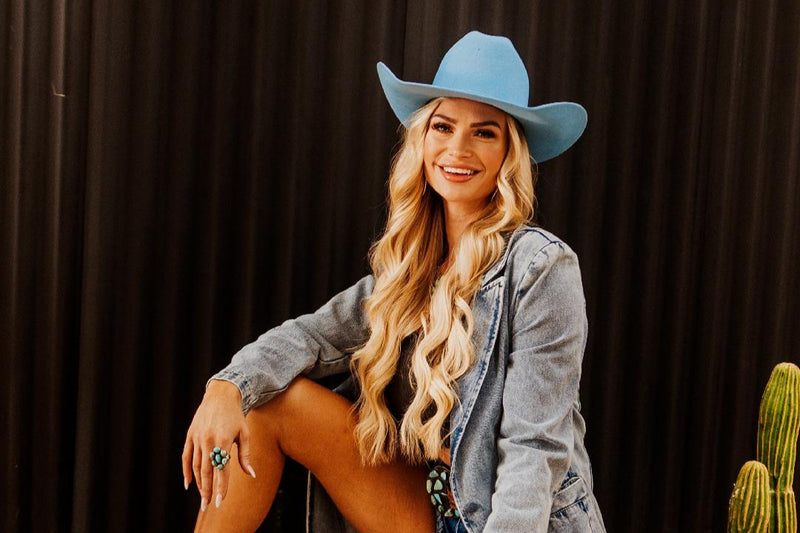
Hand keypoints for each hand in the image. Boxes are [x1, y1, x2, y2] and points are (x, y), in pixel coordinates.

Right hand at [182, 380, 256, 509]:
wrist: (221, 395)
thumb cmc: (235, 416)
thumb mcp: (244, 434)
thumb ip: (245, 456)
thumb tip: (251, 475)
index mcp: (223, 441)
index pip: (221, 470)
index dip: (220, 487)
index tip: (220, 502)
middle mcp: (208, 440)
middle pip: (206, 471)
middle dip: (207, 491)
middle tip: (207, 506)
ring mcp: (197, 438)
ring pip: (195, 466)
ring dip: (199, 483)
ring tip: (203, 496)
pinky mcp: (190, 435)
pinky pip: (186, 457)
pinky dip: (186, 471)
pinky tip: (188, 484)